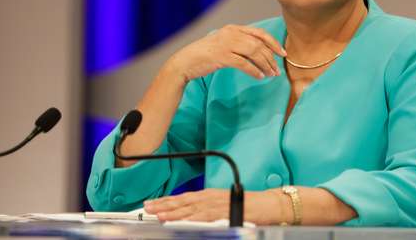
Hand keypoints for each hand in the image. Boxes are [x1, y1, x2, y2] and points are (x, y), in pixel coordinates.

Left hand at [143, 189, 285, 224]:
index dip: (167, 201)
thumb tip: (190, 215)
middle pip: (183, 202)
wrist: (268, 205)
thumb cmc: (248, 206)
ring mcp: (216, 204)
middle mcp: (210, 197)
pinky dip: (191, 218)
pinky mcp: (224, 212)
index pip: (183, 198)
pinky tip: (180, 221)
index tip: (152, 204)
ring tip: (158, 215)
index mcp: (209, 195)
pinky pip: (204, 216)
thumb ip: (207, 209)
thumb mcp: (223, 205)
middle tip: (148, 208)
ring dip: (173, 212)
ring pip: (190, 209)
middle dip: (164, 205)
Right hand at [165, 25, 286, 82]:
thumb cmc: (205, 54)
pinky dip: (254, 71)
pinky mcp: (222, 56)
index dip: (273, 43)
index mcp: (233, 28)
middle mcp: (231, 33)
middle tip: (277, 70)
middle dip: (271, 58)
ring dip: (265, 65)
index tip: (282, 53)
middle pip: (259, 44)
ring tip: (271, 74)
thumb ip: (238, 42)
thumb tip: (259, 51)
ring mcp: (226, 44)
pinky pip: (244, 64)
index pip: (259, 33)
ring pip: (254, 53)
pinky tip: (259, 77)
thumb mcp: (223, 43)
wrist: (185, 62)